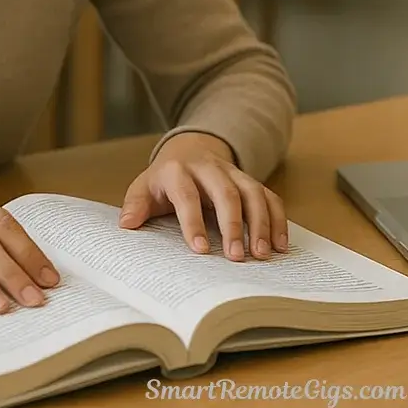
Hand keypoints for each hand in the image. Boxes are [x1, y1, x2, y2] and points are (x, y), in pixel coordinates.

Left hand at [117, 132, 288, 260]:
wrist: (188, 150)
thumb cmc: (164, 179)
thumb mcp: (144, 187)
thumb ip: (136, 205)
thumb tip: (127, 224)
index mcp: (177, 170)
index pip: (187, 195)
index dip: (193, 221)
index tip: (200, 250)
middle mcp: (209, 168)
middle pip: (226, 192)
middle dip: (233, 225)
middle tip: (236, 257)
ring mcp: (233, 172)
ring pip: (253, 192)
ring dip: (261, 223)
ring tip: (262, 254)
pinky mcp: (249, 180)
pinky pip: (269, 196)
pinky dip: (277, 219)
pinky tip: (280, 244)